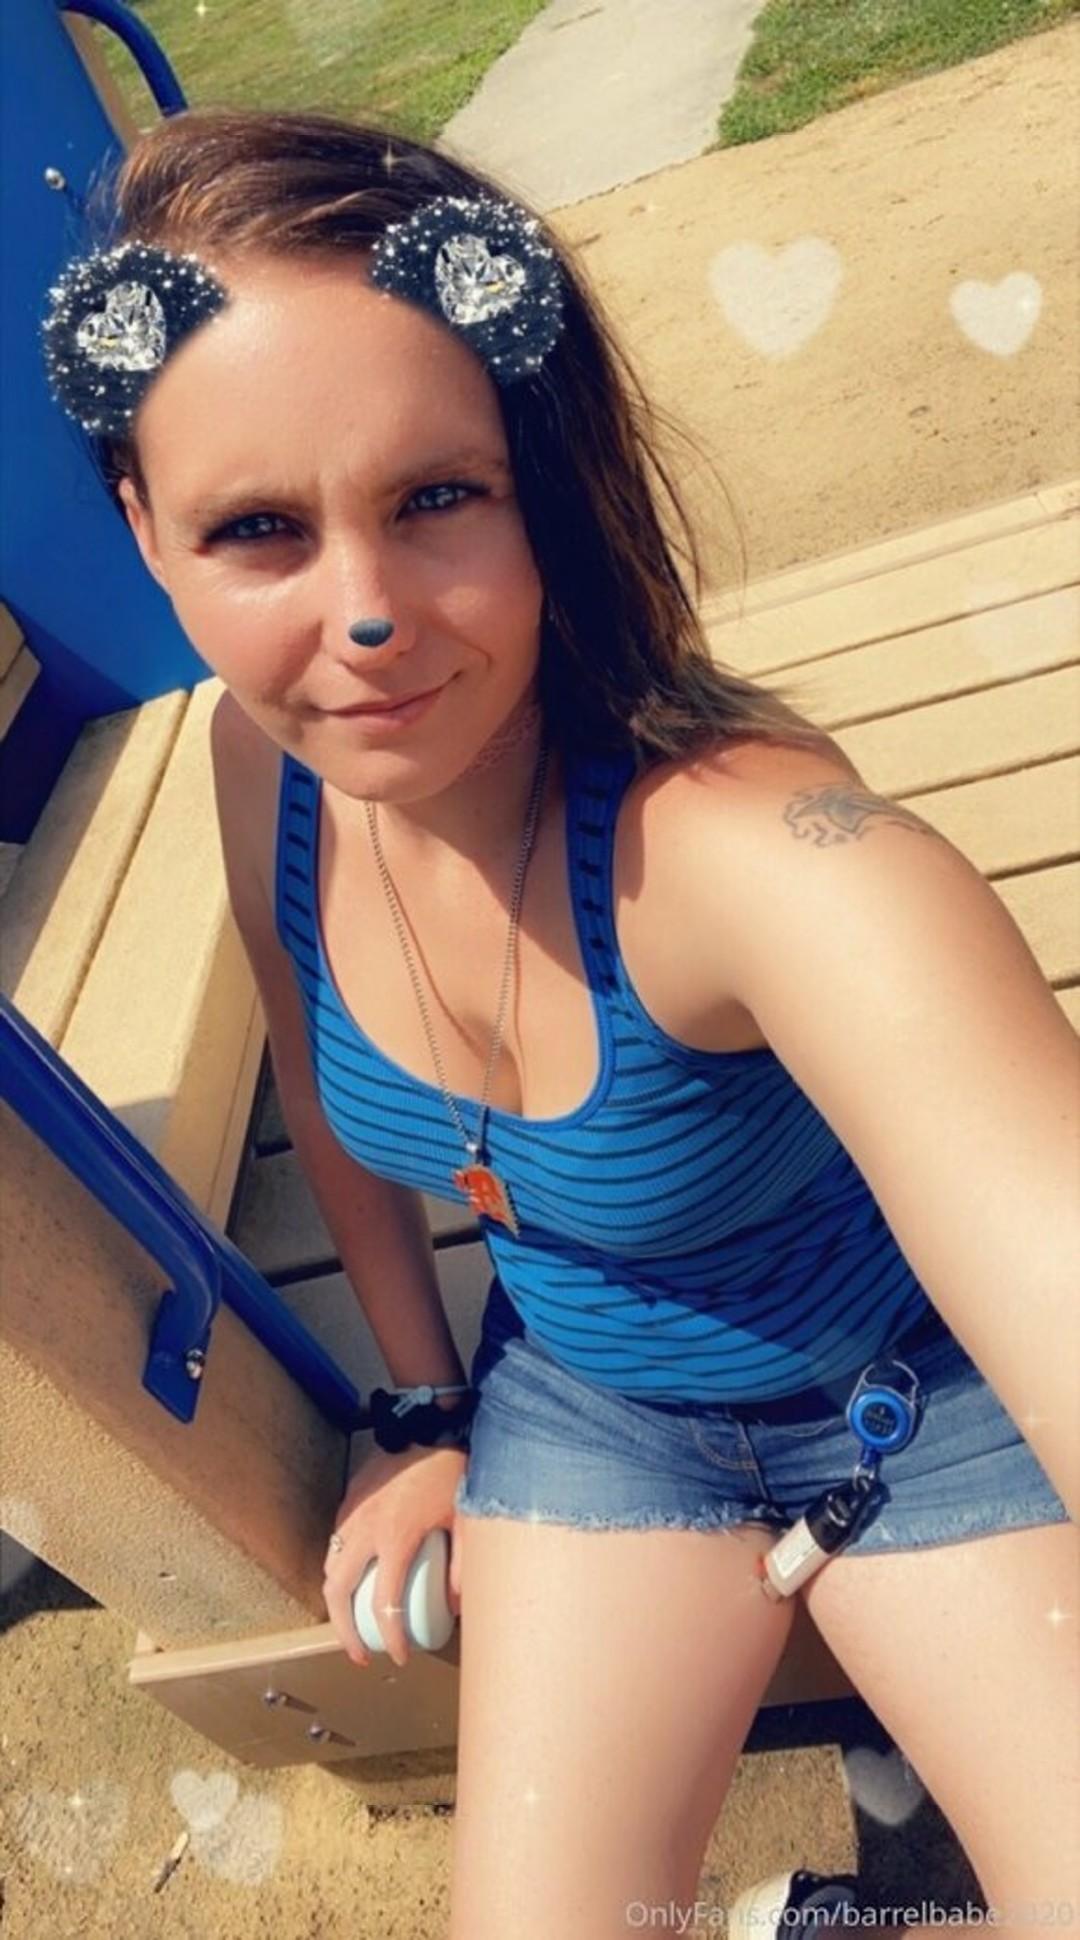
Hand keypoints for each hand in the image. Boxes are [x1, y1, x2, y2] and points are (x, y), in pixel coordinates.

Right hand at [322, 1440, 467, 1668]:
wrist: (429, 1425)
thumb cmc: (451, 1471)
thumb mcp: (467, 1520)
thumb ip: (463, 1566)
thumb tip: (454, 1608)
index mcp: (396, 1539)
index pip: (385, 1605)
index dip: (392, 1638)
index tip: (401, 1656)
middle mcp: (366, 1530)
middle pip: (338, 1594)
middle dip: (344, 1632)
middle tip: (361, 1653)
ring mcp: (352, 1513)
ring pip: (329, 1568)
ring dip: (337, 1601)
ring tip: (353, 1620)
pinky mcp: (349, 1500)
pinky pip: (335, 1542)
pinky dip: (338, 1567)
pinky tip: (355, 1576)